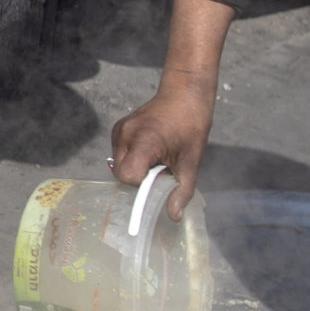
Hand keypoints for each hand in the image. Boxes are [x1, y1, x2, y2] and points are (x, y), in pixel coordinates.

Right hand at [110, 75, 211, 219]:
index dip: (142, 184)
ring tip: (156, 156)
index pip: (128, 176)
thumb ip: (181, 190)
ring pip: (119, 164)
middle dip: (139, 177)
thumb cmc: (191, 125)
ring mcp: (119, 130)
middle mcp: (125, 134)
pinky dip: (132, 157)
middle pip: (121, 173)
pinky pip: (120, 153)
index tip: (158, 179)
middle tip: (160, 168)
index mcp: (144, 141)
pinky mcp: (118, 128)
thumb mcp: (191, 161)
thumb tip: (173, 216)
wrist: (184, 94)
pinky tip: (150, 149)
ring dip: (135, 167)